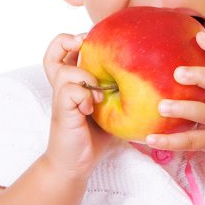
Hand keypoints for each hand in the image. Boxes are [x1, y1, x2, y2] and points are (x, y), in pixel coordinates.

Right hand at [42, 33, 111, 181]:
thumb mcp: (111, 108)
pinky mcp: (62, 111)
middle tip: (84, 43)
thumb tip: (152, 74)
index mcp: (73, 83)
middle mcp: (64, 87)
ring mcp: (61, 99)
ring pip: (67, 71)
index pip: (62, 52)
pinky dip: (85, 96)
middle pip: (52, 54)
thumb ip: (119, 90)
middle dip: (67, 41)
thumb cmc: (96, 136)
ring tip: (99, 95)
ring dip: (87, 77)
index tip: (88, 40)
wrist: (74, 164)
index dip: (70, 41)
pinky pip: (71, 91)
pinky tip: (93, 109)